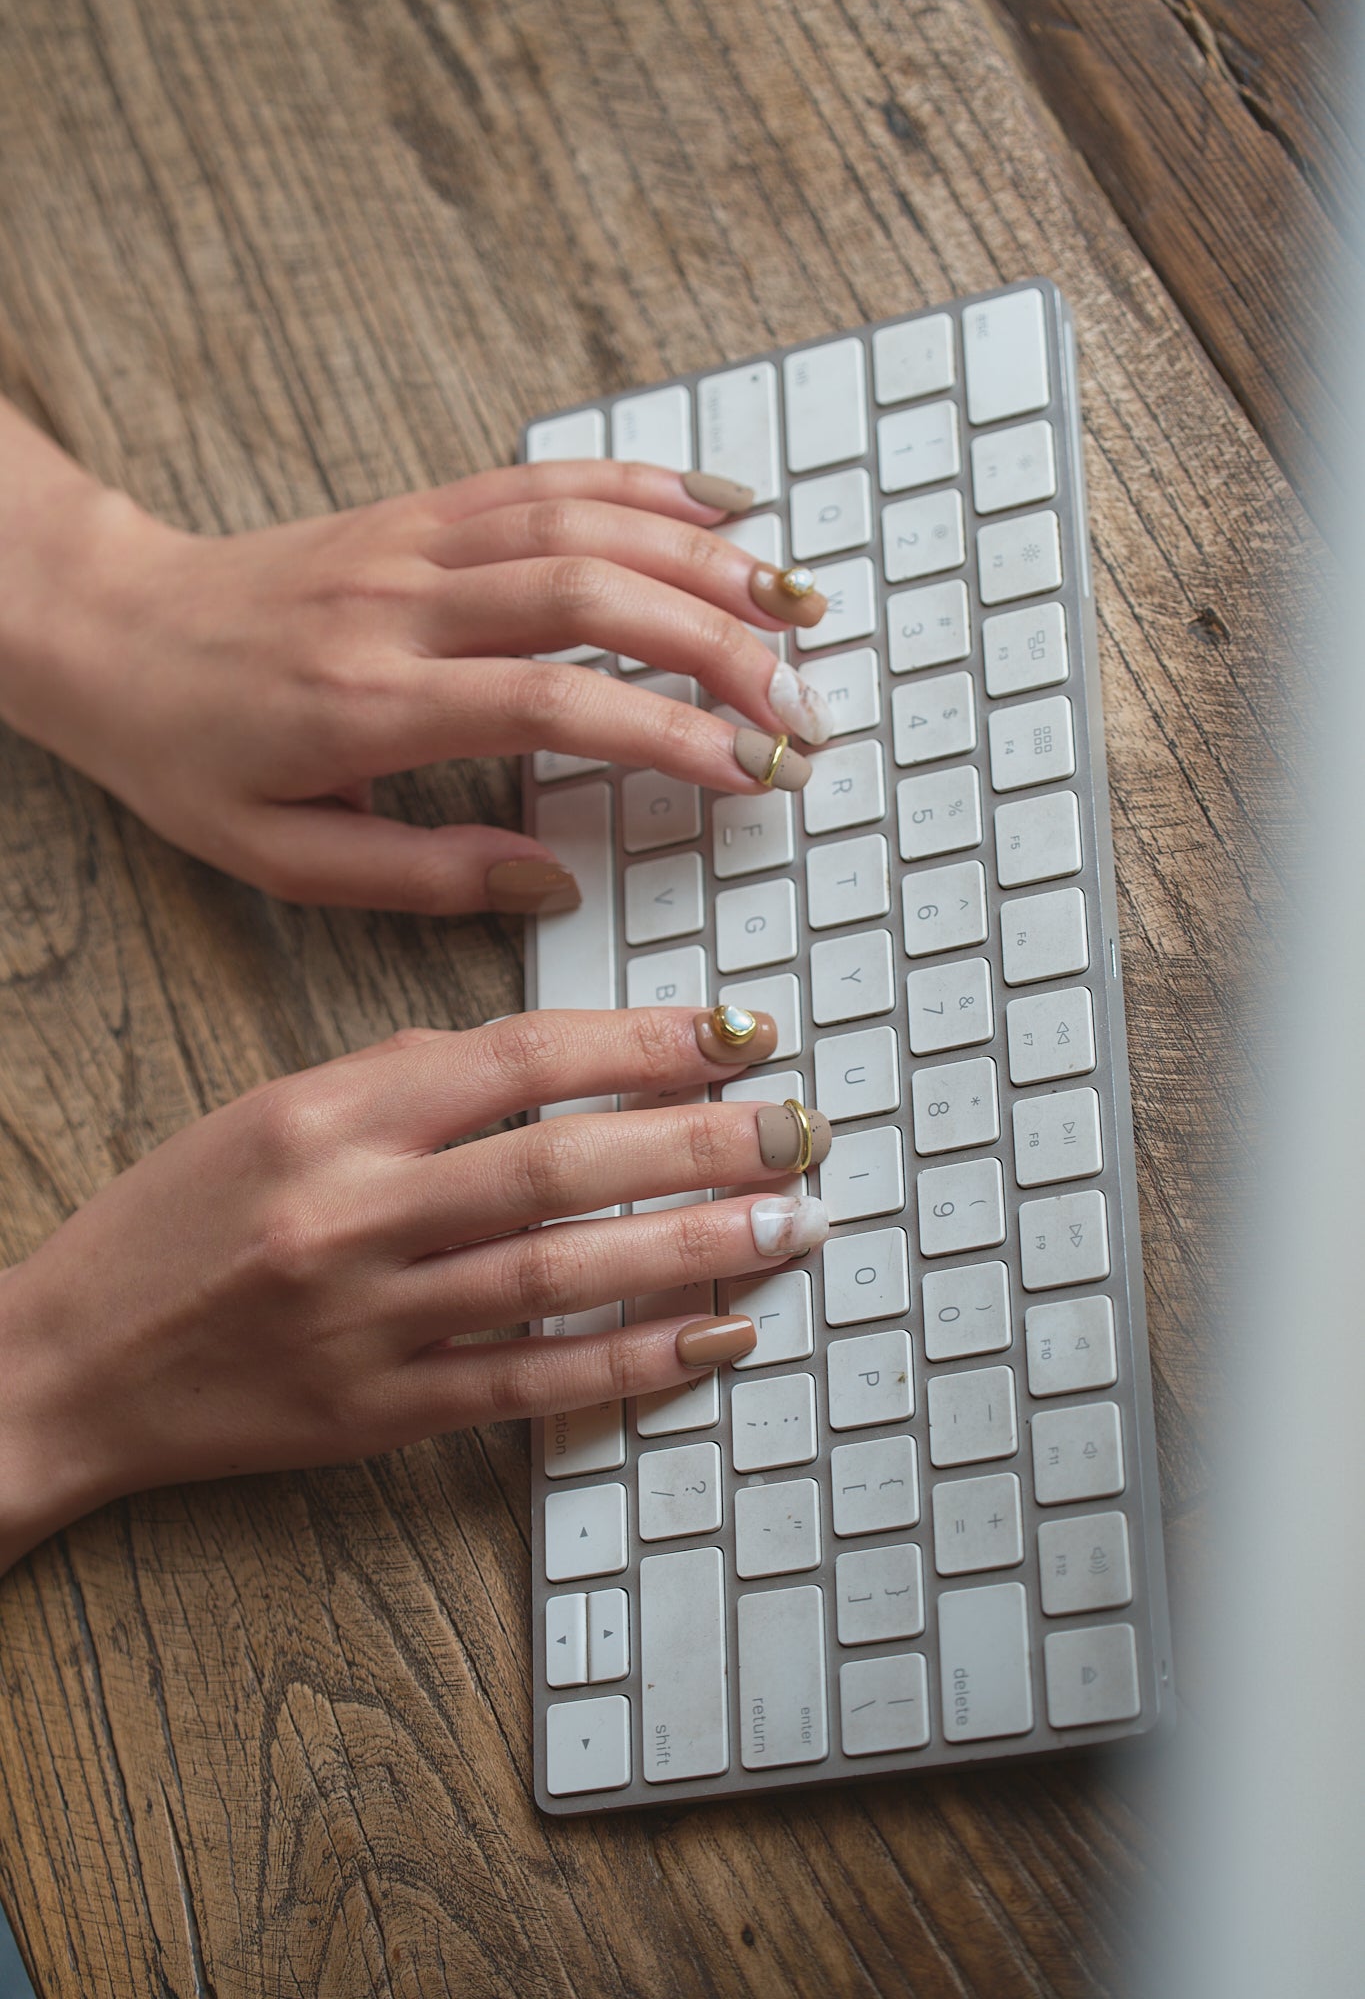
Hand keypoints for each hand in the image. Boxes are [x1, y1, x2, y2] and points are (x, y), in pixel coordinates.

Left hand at [0, 401, 832, 911]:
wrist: (111, 631)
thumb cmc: (190, 754)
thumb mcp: (281, 856)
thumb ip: (421, 874)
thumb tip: (550, 882)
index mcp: (371, 704)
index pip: (556, 705)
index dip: (671, 733)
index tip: (753, 772)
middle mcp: (404, 607)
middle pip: (594, 598)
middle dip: (720, 647)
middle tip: (804, 704)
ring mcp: (415, 542)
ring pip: (583, 522)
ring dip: (704, 559)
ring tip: (797, 607)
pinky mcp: (418, 509)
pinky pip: (543, 476)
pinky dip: (639, 484)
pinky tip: (715, 505)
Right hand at [0, 1005, 830, 1572]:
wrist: (72, 1365)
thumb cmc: (175, 1223)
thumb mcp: (270, 1110)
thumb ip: (401, 1076)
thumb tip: (548, 1051)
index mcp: (329, 1118)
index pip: (518, 1057)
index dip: (641, 1042)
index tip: (734, 1033)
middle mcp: (354, 1215)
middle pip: (561, 1163)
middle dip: (700, 1142)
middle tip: (799, 1130)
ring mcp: (371, 1323)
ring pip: (562, 1274)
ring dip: (693, 1248)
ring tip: (791, 1224)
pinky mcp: (381, 1414)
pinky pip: (530, 1384)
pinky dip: (630, 1361)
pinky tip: (714, 1337)